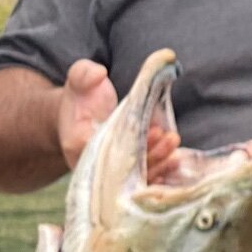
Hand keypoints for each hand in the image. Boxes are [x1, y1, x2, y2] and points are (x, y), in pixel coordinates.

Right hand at [54, 58, 178, 172]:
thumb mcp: (78, 78)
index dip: (129, 144)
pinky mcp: (122, 172)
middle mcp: (92, 162)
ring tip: (174, 143)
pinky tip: (174, 162)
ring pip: (133, 176)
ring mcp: (108, 171)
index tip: (151, 130)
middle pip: (122, 168)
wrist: (79, 114)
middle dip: (148, 155)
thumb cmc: (81, 96)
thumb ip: (84, 74)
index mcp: (76, 141)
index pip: (102, 150)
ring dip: (157, 163)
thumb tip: (99, 73)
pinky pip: (140, 178)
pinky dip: (158, 172)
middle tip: (168, 136)